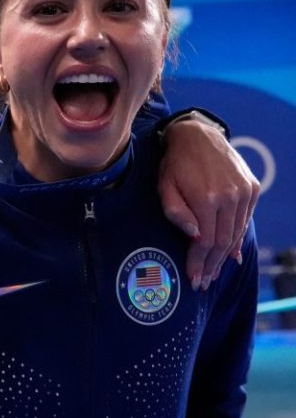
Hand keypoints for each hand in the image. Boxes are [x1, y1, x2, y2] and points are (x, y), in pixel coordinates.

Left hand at [158, 117, 259, 288]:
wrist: (198, 135)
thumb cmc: (175, 164)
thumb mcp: (165, 186)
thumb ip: (176, 213)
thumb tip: (195, 236)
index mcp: (206, 198)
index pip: (205, 242)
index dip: (198, 263)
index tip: (193, 279)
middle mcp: (230, 196)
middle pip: (222, 242)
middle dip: (211, 265)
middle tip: (203, 282)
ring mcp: (244, 192)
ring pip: (236, 233)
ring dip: (224, 256)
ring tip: (213, 272)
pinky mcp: (252, 188)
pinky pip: (245, 220)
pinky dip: (237, 238)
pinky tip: (229, 255)